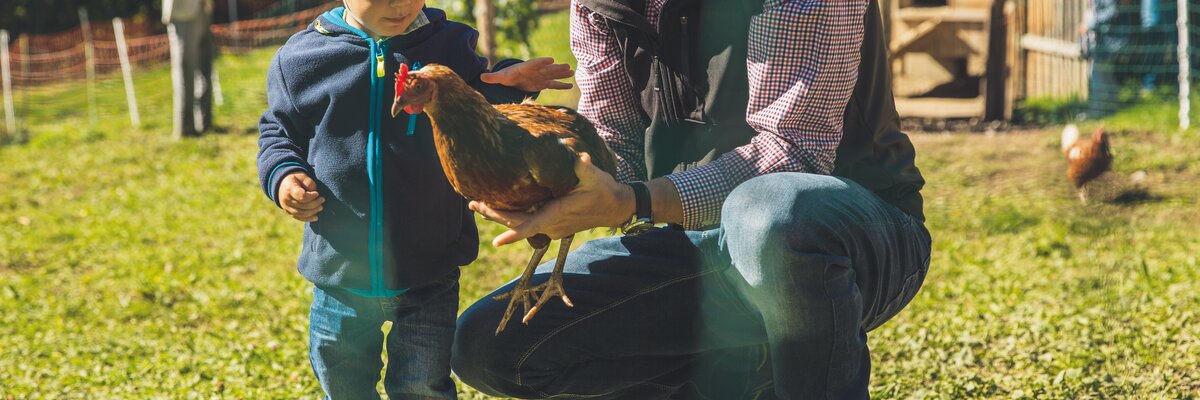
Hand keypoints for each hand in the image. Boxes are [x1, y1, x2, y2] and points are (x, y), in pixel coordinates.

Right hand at [278, 172, 324, 221]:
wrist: (282, 184)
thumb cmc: (295, 179)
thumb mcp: (301, 175)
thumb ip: (308, 182)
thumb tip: (314, 193)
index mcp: (289, 189)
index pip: (301, 196)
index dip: (311, 196)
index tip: (317, 193)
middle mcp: (286, 200)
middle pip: (303, 206)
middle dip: (315, 204)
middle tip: (322, 199)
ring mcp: (286, 207)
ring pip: (301, 213)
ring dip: (313, 212)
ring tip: (321, 207)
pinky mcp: (288, 212)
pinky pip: (298, 218)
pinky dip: (308, 219)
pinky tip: (316, 218)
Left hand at [471, 153, 634, 246]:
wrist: (614, 207)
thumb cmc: (604, 190)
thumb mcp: (596, 177)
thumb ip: (586, 168)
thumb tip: (582, 158)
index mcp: (557, 214)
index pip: (531, 227)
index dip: (513, 235)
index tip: (496, 242)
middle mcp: (550, 225)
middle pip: (516, 224)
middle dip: (494, 215)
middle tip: (473, 203)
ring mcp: (550, 227)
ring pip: (519, 224)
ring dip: (499, 215)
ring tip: (477, 205)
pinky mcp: (551, 225)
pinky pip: (526, 222)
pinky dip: (511, 216)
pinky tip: (498, 207)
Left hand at [479, 57, 573, 91]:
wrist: (513, 78)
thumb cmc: (507, 76)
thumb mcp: (500, 77)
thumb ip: (492, 77)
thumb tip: (481, 76)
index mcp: (526, 67)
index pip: (535, 63)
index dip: (542, 61)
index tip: (551, 60)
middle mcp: (536, 71)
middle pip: (547, 69)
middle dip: (557, 68)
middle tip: (567, 66)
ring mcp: (541, 77)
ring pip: (553, 75)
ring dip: (562, 74)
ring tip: (572, 71)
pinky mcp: (543, 84)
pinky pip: (554, 85)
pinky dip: (561, 85)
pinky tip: (570, 85)